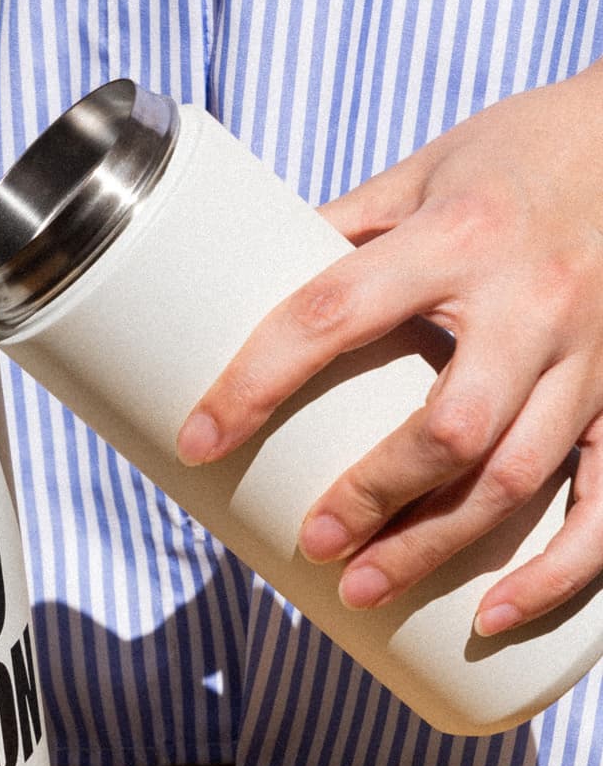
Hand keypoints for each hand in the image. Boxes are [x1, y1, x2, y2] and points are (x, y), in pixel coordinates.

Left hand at [174, 65, 602, 633]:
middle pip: (446, 427)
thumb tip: (243, 287)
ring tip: (365, 587)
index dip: (257, 381)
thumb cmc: (519, 152)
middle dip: (373, 496)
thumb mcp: (421, 171)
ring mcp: (590, 355)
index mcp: (455, 237)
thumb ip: (344, 231)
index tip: (201, 438)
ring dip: (439, 546)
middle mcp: (529, 302)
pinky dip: (560, 571)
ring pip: (518, 476)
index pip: (332, 314)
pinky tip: (498, 613)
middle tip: (313, 541)